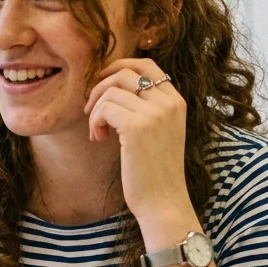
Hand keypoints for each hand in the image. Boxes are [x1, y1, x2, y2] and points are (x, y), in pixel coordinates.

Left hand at [83, 58, 188, 222]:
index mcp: (176, 101)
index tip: (103, 82)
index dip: (119, 66)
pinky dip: (94, 122)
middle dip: (100, 87)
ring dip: (96, 110)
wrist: (163, 202)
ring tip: (98, 133)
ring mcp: (154, 113)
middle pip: (125, 72)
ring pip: (110, 91)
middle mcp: (168, 102)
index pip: (147, 64)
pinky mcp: (137, 127)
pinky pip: (104, 108)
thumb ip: (147, 107)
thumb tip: (112, 85)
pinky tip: (99, 139)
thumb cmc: (155, 172)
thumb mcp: (159, 131)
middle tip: (91, 110)